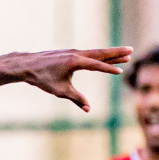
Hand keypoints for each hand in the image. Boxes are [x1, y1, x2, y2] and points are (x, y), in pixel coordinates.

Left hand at [12, 47, 132, 111]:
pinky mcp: (69, 53)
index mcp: (75, 61)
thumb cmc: (42, 79)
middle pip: (100, 53)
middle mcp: (76, 53)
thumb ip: (76, 98)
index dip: (108, 69)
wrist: (27, 65)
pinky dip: (99, 55)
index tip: (121, 72)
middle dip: (116, 53)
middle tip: (131, 50)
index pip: (96, 65)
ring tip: (125, 53)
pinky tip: (105, 57)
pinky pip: (88, 54)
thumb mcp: (60, 91)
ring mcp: (73, 52)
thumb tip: (88, 109)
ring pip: (95, 52)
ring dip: (110, 53)